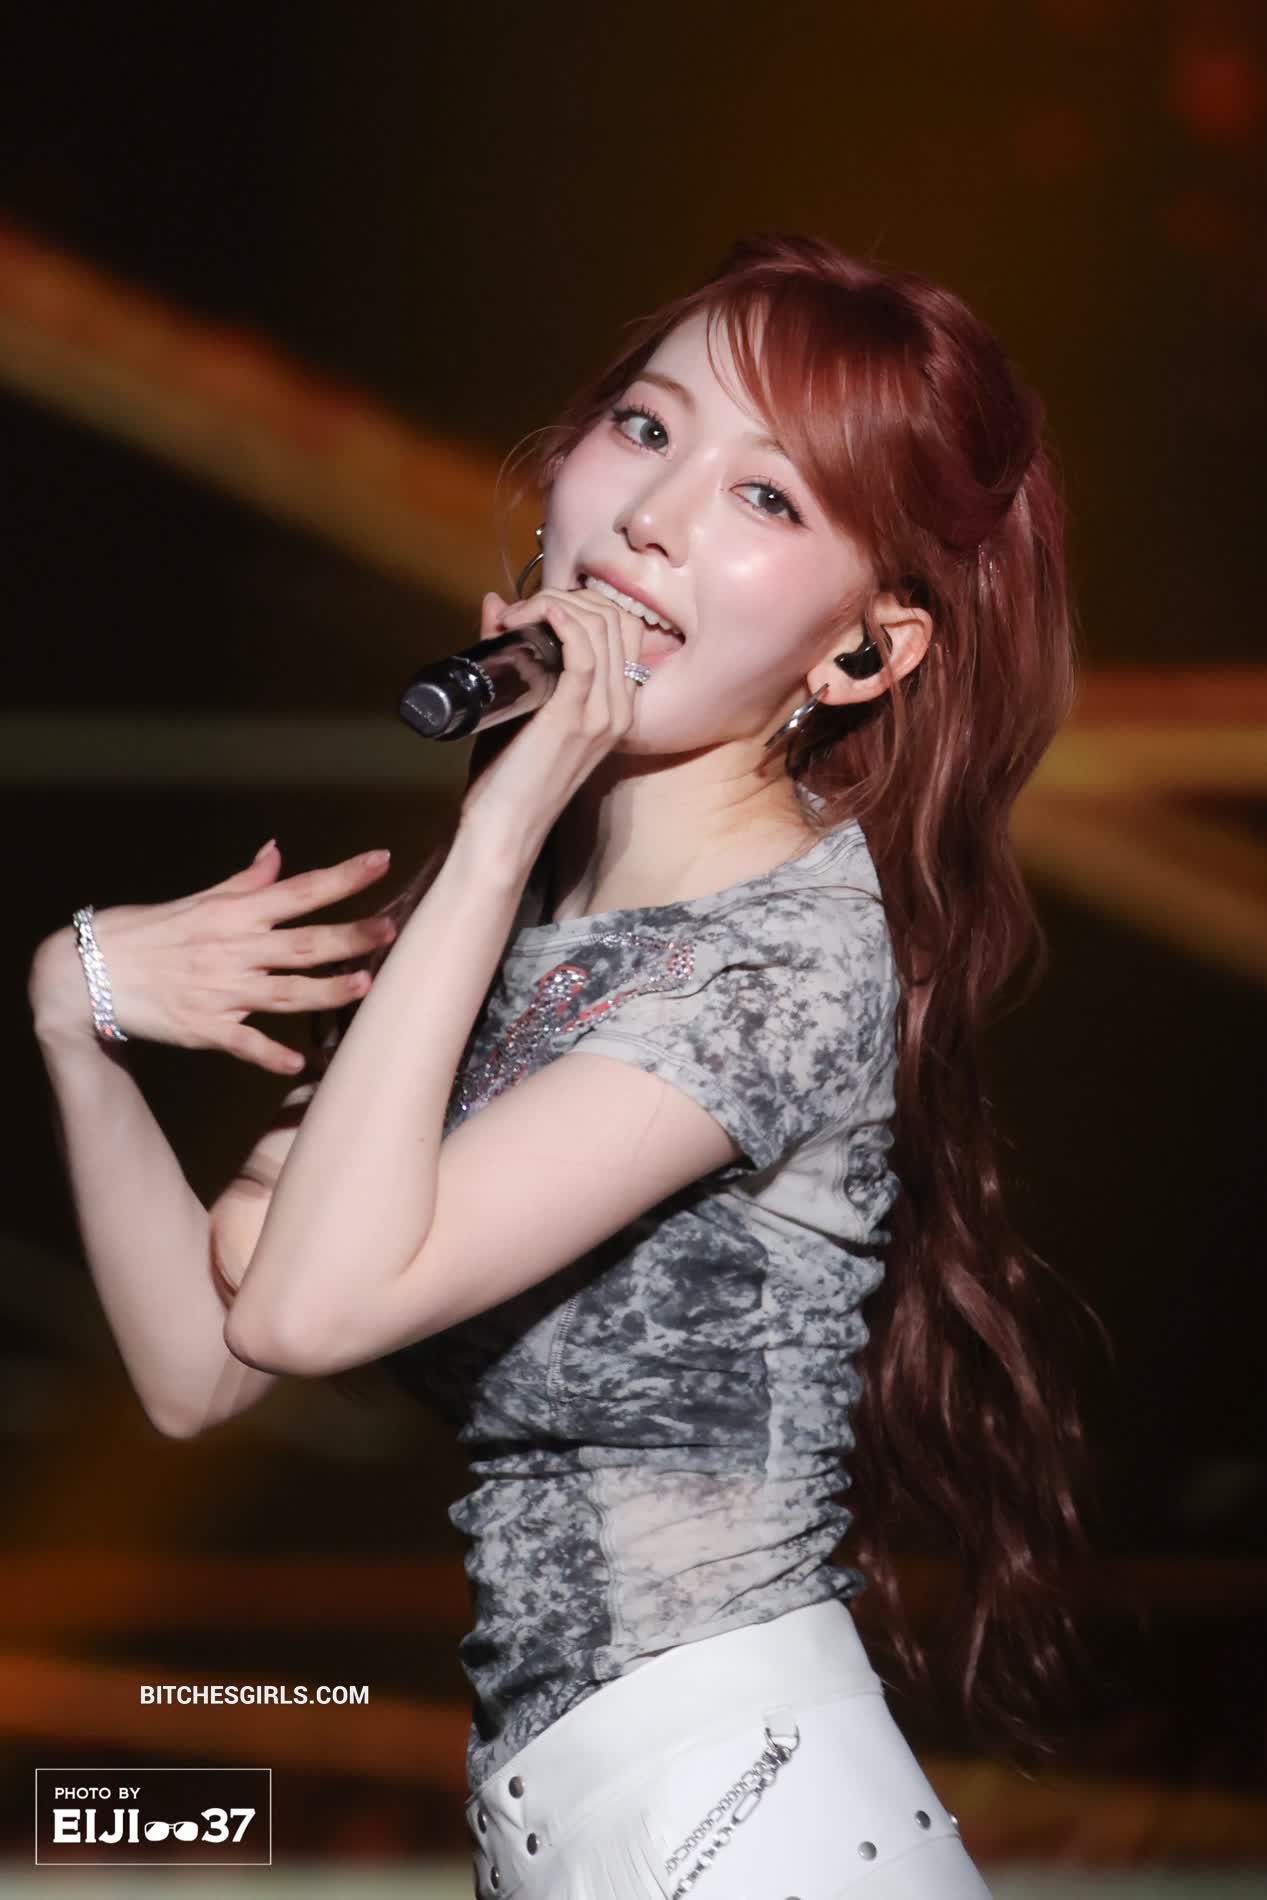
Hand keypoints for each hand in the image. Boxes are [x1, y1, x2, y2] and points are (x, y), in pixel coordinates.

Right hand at [28, 843, 397, 1074]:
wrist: (84, 973)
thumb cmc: (142, 933)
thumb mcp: (195, 901)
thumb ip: (244, 883)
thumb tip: (277, 852)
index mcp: (234, 915)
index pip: (299, 890)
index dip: (343, 876)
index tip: (382, 861)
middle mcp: (233, 950)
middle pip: (304, 942)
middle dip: (351, 936)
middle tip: (392, 928)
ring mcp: (220, 992)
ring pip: (285, 993)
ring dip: (327, 991)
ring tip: (366, 986)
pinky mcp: (203, 1029)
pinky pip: (244, 1043)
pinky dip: (271, 1053)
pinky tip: (302, 1062)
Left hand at [459, 584, 647, 847]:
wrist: (503, 829)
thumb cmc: (508, 778)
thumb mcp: (519, 709)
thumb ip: (510, 657)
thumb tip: (494, 606)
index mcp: (616, 708)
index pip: (624, 631)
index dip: (583, 605)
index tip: (536, 612)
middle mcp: (619, 709)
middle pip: (617, 620)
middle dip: (570, 597)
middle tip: (524, 611)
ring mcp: (603, 713)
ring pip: (602, 627)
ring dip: (558, 604)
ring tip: (519, 615)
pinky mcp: (575, 717)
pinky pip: (584, 651)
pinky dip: (561, 620)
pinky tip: (538, 613)